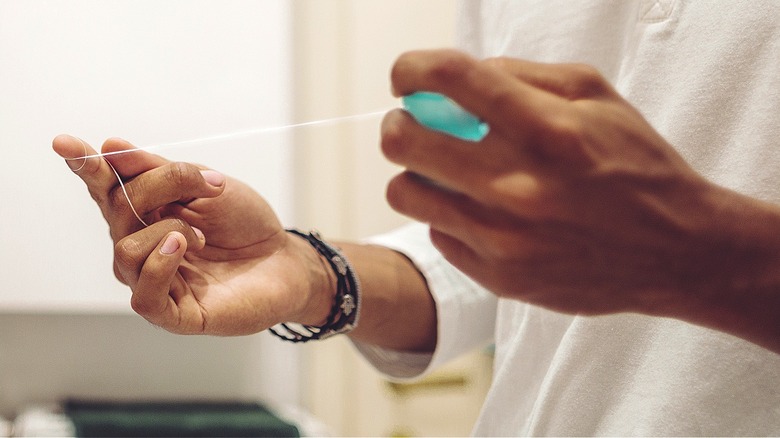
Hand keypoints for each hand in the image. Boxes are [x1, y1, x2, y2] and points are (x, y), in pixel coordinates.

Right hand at [53, 136, 330, 334]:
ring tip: (200, 234)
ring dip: (165, 231)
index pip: (106, 189)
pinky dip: (158, 266)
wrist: (285, 259)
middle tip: (207, 182)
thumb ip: (162, 172)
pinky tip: (180, 247)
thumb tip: (111, 148)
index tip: (65, 143)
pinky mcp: (173, 313)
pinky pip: (144, 295)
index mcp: (147, 212)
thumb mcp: (210, 187)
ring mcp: (154, 280)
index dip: (86, 167)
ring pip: (125, 250)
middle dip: (160, 186)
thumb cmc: (246, 224)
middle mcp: (142, 245)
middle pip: (119, 209)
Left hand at [381, 49, 749, 316]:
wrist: (675, 250)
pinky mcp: (500, 276)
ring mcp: (505, 238)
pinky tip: (481, 211)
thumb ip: (523, 76)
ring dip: (414, 174)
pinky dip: (449, 217)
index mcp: (548, 129)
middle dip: (399, 123)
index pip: (450, 79)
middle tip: (412, 124)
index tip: (405, 76)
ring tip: (441, 171)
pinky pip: (438, 234)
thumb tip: (457, 76)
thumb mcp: (597, 98)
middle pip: (405, 141)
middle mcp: (519, 186)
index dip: (410, 68)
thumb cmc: (635, 165)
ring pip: (405, 193)